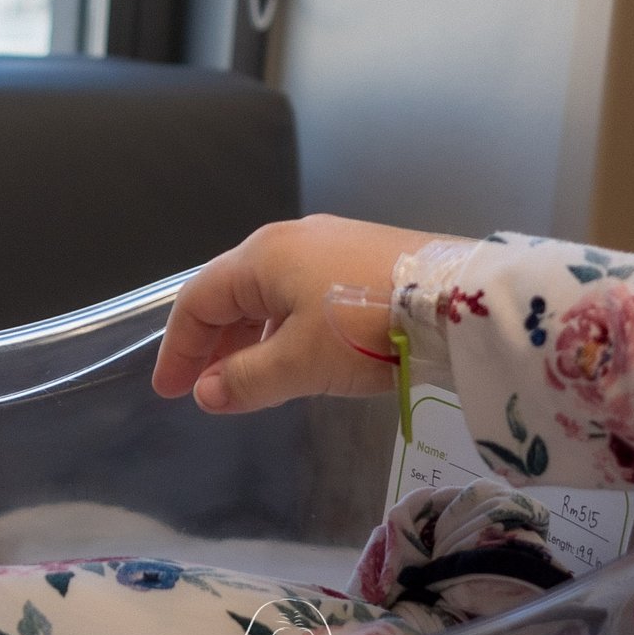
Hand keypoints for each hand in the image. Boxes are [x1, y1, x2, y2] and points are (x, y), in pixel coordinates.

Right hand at [151, 214, 436, 414]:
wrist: (463, 301)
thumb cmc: (365, 328)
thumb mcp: (300, 364)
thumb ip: (246, 381)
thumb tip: (206, 394)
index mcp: (260, 257)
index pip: (197, 302)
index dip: (178, 349)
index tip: (170, 391)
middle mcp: (288, 240)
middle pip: (231, 293)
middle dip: (212, 343)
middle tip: (204, 387)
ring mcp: (330, 244)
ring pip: (269, 293)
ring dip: (249, 337)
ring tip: (248, 379)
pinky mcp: (365, 256)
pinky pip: (303, 292)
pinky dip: (284, 327)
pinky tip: (299, 355)